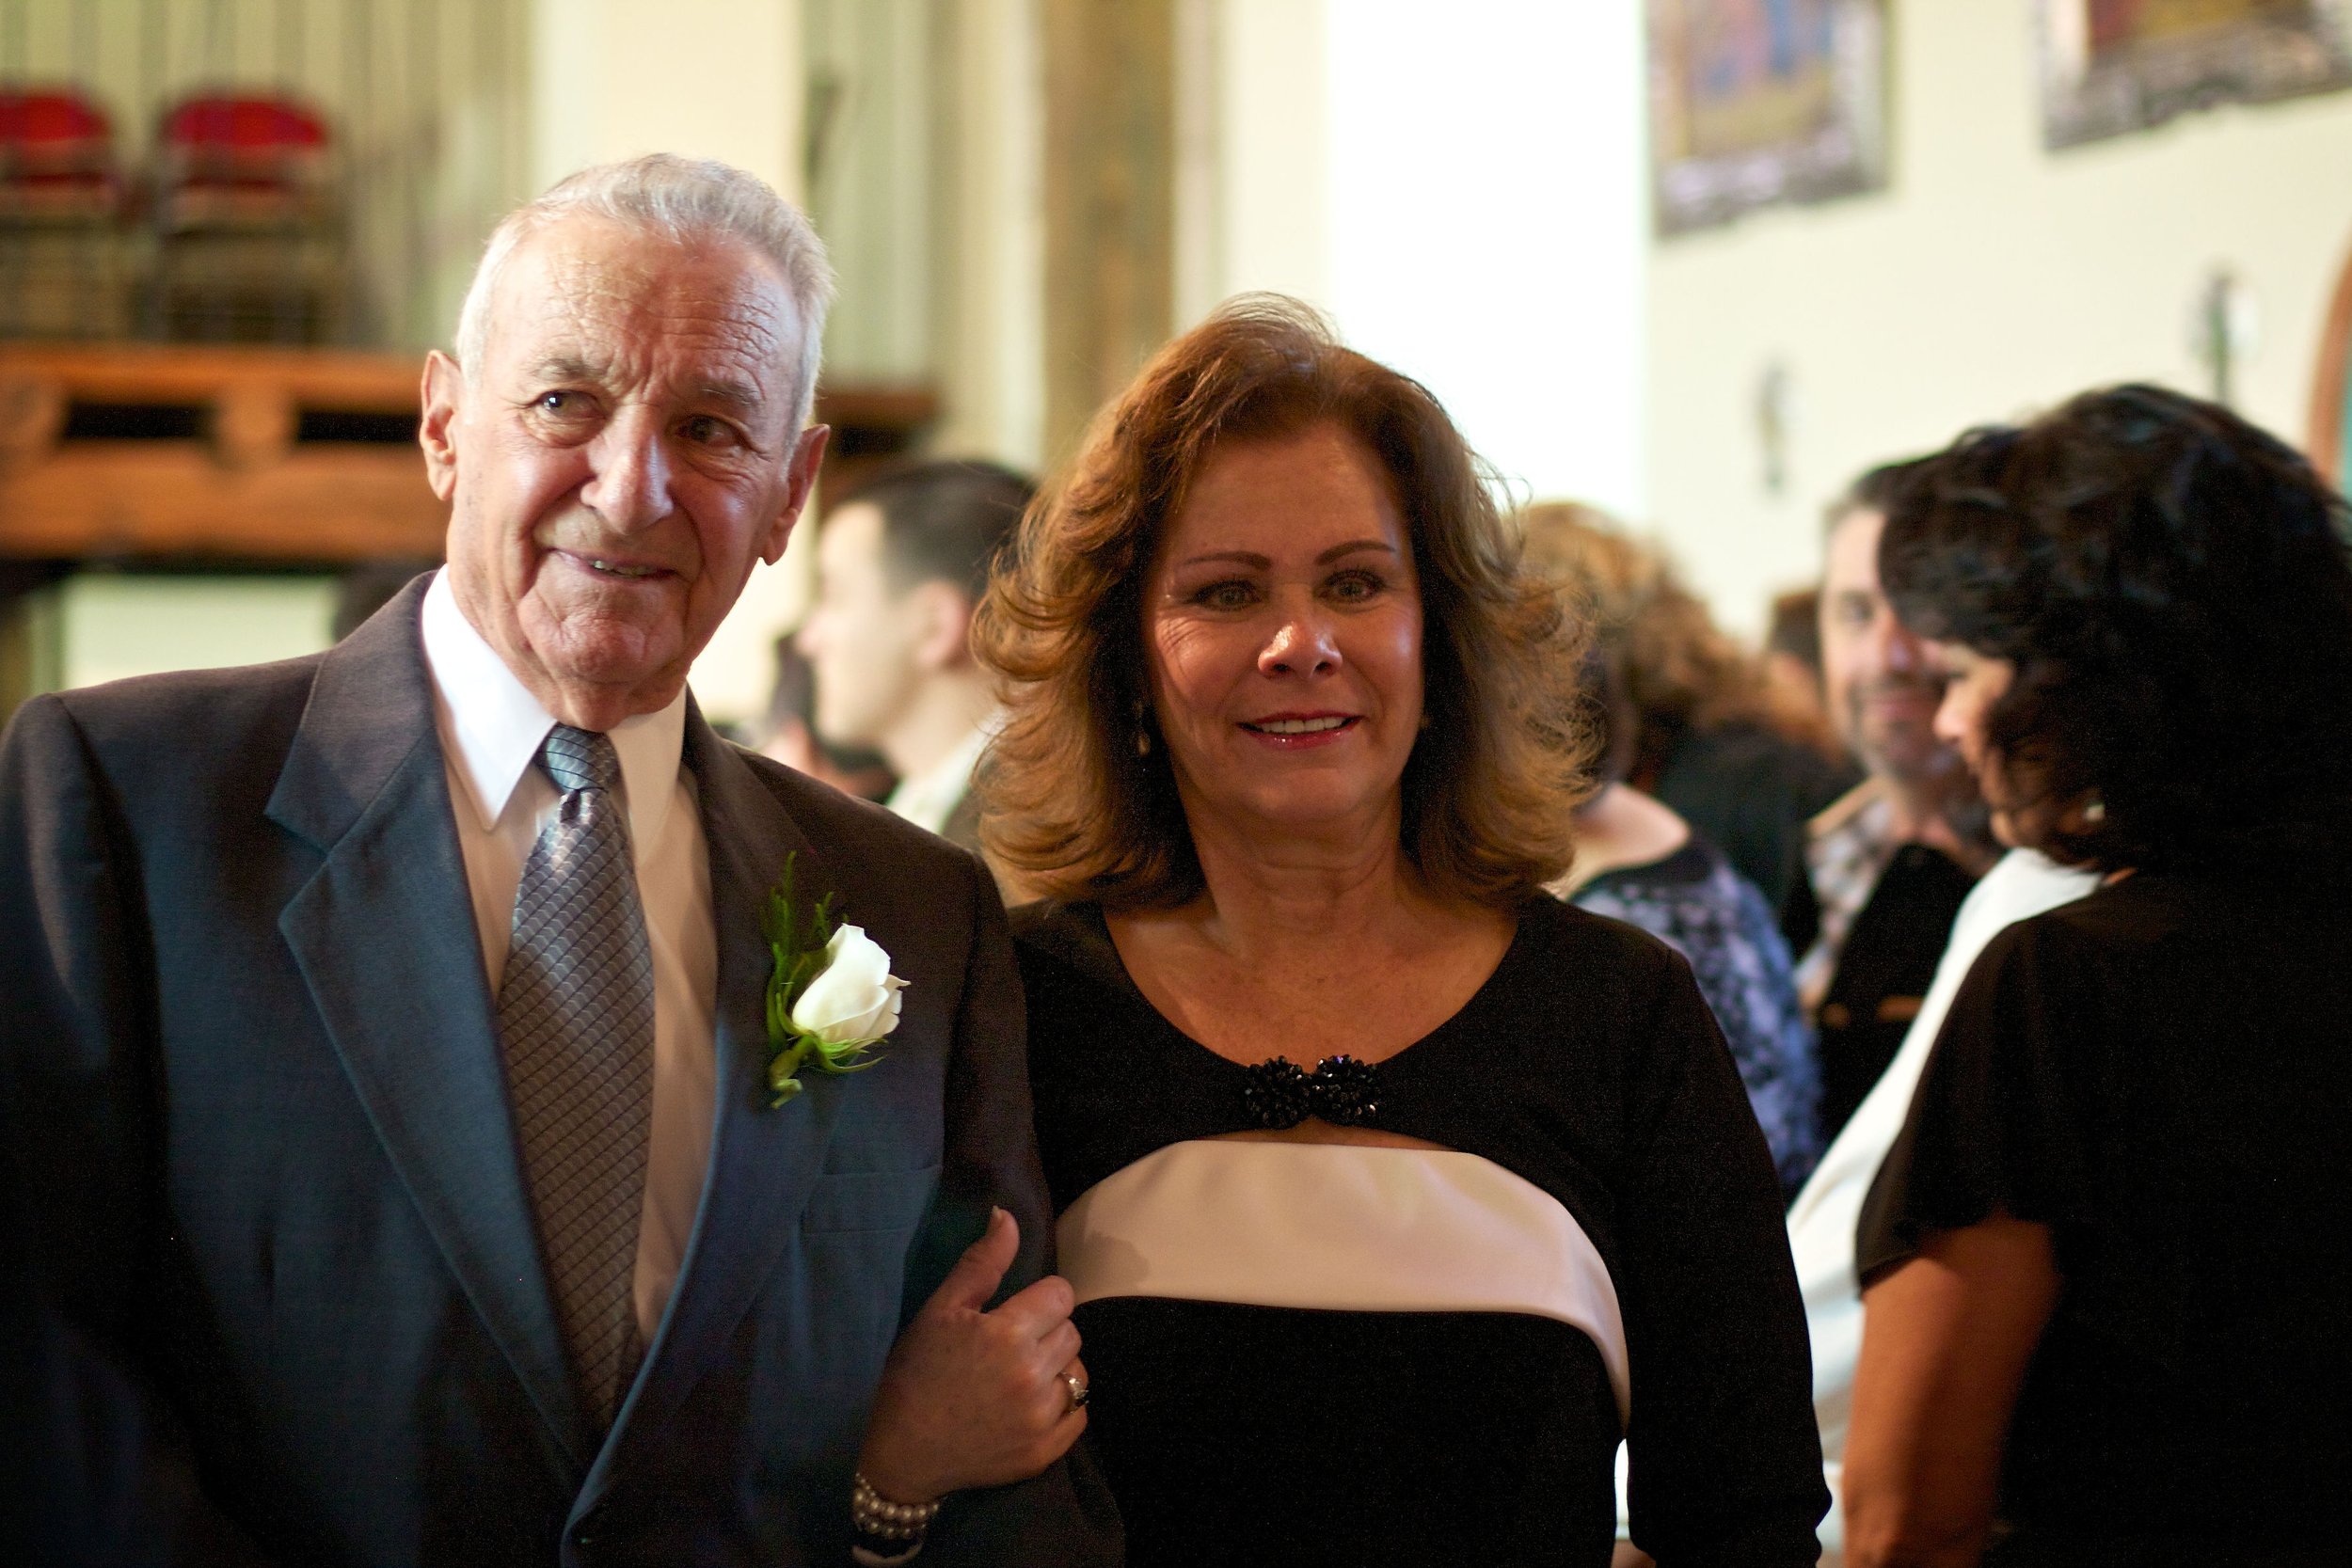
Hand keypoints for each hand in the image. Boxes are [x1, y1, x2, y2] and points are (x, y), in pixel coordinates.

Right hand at [856, 1206, 1087, 1502]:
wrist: (899, 1451)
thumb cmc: (915, 1372)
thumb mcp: (940, 1310)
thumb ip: (981, 1263)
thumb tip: (1007, 1216)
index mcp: (1008, 1333)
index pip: (1061, 1295)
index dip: (1039, 1298)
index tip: (1015, 1311)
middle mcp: (1032, 1375)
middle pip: (1071, 1331)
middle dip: (1047, 1330)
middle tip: (1010, 1344)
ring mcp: (1041, 1418)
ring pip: (1078, 1372)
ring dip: (1056, 1367)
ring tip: (1018, 1375)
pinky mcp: (1044, 1452)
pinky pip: (1079, 1414)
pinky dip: (1061, 1406)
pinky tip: (1027, 1405)